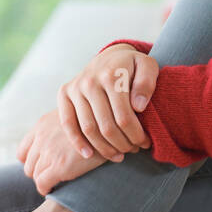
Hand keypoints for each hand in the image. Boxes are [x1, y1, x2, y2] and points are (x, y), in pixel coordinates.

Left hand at [16, 108, 112, 195]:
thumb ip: (60, 127)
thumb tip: (56, 143)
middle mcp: (42, 136)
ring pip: (34, 174)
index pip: (23, 150)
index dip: (31, 161)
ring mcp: (49, 151)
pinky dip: (46, 189)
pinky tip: (55, 188)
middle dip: (38, 171)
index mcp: (43, 124)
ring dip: (43, 180)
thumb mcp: (73, 116)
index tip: (42, 167)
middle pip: (28, 164)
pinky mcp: (59, 166)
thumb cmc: (96, 122)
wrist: (112, 128)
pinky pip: (42, 184)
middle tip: (52, 176)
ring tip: (55, 182)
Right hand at [57, 45, 159, 160]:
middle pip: (106, 126)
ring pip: (88, 128)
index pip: (124, 117)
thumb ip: (147, 83)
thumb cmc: (133, 66)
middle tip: (133, 150)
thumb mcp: (147, 66)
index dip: (136, 135)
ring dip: (104, 148)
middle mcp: (90, 81)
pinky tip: (89, 155)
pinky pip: (68, 123)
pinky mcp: (64, 94)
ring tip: (118, 155)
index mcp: (112, 75)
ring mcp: (75, 87)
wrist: (110, 56)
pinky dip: (77, 142)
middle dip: (122, 144)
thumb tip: (139, 107)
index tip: (145, 143)